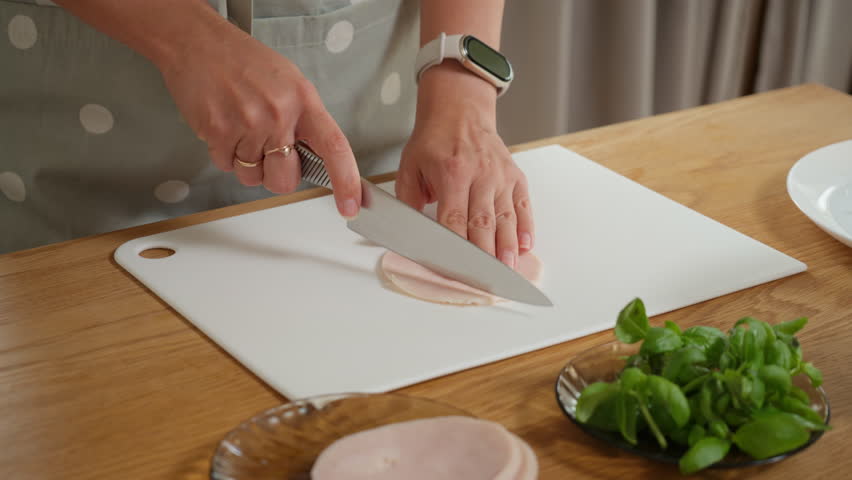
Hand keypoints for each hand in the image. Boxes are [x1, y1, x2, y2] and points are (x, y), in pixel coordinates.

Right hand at [155, 20, 360, 217]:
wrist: (199, 43)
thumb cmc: (244, 61)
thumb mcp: (289, 83)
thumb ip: (304, 121)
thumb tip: (316, 158)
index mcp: (304, 100)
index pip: (335, 148)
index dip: (347, 182)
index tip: (350, 205)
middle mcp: (279, 114)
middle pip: (285, 179)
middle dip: (276, 175)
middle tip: (268, 151)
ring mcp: (248, 124)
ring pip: (252, 177)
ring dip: (247, 163)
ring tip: (242, 130)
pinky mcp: (217, 132)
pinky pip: (226, 166)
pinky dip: (224, 154)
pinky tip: (225, 126)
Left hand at [395, 64, 533, 268]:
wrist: (460, 111)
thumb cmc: (433, 141)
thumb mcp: (410, 166)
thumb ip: (408, 201)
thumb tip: (408, 234)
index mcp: (452, 173)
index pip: (453, 219)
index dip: (454, 247)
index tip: (453, 269)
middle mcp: (480, 175)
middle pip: (482, 224)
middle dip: (483, 256)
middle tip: (483, 282)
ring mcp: (500, 176)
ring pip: (505, 218)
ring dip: (507, 248)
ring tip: (507, 271)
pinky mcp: (514, 177)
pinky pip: (522, 206)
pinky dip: (526, 227)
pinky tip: (525, 246)